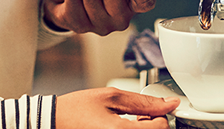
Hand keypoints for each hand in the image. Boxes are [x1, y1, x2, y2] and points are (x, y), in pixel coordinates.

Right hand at [56, 88, 178, 128]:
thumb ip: (142, 101)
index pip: (161, 127)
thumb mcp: (110, 97)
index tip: (148, 109)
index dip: (158, 114)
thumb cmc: (76, 110)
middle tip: (137, 115)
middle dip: (151, 124)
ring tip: (127, 122)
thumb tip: (168, 103)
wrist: (54, 122)